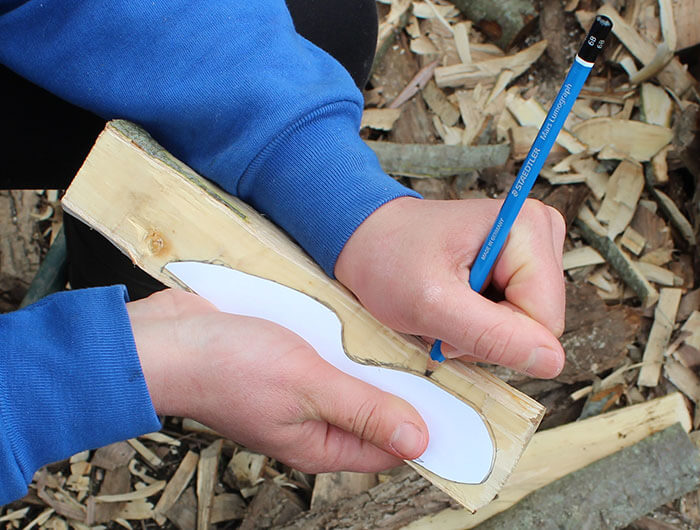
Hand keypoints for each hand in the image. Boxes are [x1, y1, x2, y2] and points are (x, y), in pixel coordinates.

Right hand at [127, 289, 427, 471]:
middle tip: (436, 357)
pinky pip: (330, 355)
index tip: (459, 404)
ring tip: (406, 336)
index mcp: (319, 443)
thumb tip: (417, 441)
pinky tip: (362, 320)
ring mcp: (300, 390)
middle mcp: (312, 422)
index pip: (388, 447)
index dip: (425, 428)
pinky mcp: (289, 360)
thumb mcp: (308, 386)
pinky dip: (348, 341)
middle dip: (404, 388)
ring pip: (354, 379)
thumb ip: (363, 411)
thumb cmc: (228, 366)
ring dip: (375, 360)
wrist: (168, 337)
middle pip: (375, 411)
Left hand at [335, 197, 565, 377]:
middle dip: (488, 334)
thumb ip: (492, 335)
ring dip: (480, 331)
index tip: (450, 317)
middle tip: (443, 314)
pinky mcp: (518, 267)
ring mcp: (530, 250)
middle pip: (539, 323)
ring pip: (526, 326)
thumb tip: (552, 361)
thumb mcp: (432, 305)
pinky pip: (514, 319)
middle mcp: (539, 232)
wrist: (368, 240)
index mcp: (527, 228)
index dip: (498, 337)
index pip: (545, 319)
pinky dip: (479, 324)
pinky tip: (452, 303)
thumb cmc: (389, 259)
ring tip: (444, 307)